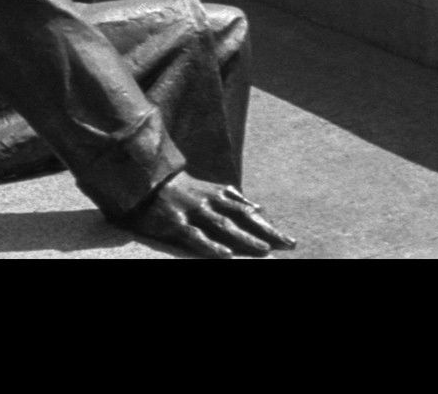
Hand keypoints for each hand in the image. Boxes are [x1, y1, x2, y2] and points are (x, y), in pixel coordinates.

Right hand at [123, 171, 296, 258]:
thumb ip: (235, 199)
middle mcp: (211, 202)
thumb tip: (260, 207)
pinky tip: (226, 255)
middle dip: (267, 233)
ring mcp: (194, 212)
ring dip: (245, 238)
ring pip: (224, 226)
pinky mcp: (176, 223)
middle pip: (244, 218)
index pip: (250, 213)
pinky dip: (212, 245)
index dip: (269, 227)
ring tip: (264, 250)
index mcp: (221, 195)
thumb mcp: (212, 190)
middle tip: (289, 245)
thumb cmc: (184, 189)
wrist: (148, 181)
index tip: (288, 241)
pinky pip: (196, 236)